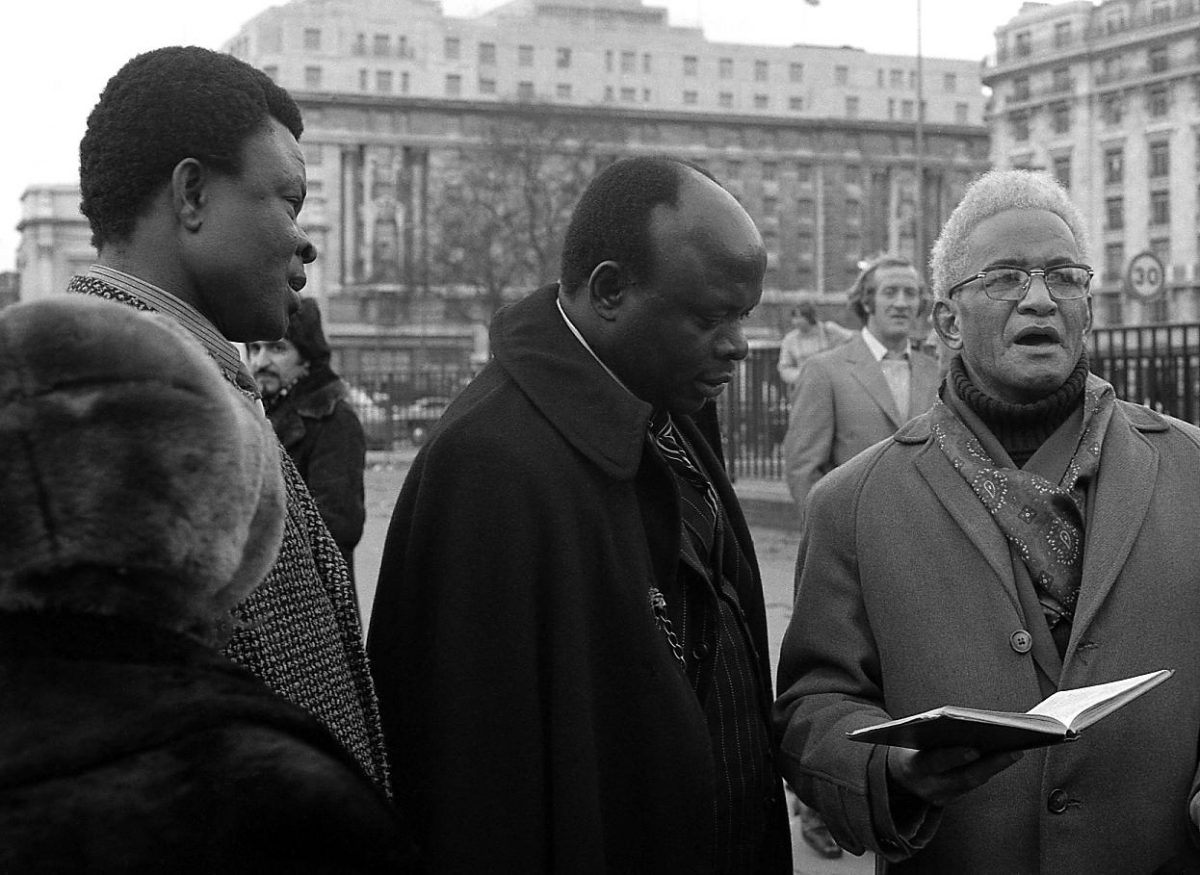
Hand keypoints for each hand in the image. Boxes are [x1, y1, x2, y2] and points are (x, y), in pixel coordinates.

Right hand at [887, 745, 1022, 806]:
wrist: (895, 775)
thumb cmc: (908, 747)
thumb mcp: (911, 738)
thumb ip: (932, 733)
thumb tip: (967, 724)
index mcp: (913, 767)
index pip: (935, 762)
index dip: (955, 756)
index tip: (976, 749)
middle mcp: (927, 787)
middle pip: (963, 778)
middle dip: (990, 764)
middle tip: (1013, 751)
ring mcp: (939, 797)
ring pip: (972, 783)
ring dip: (995, 767)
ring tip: (1016, 750)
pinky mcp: (949, 800)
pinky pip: (971, 785)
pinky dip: (988, 770)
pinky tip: (1003, 758)